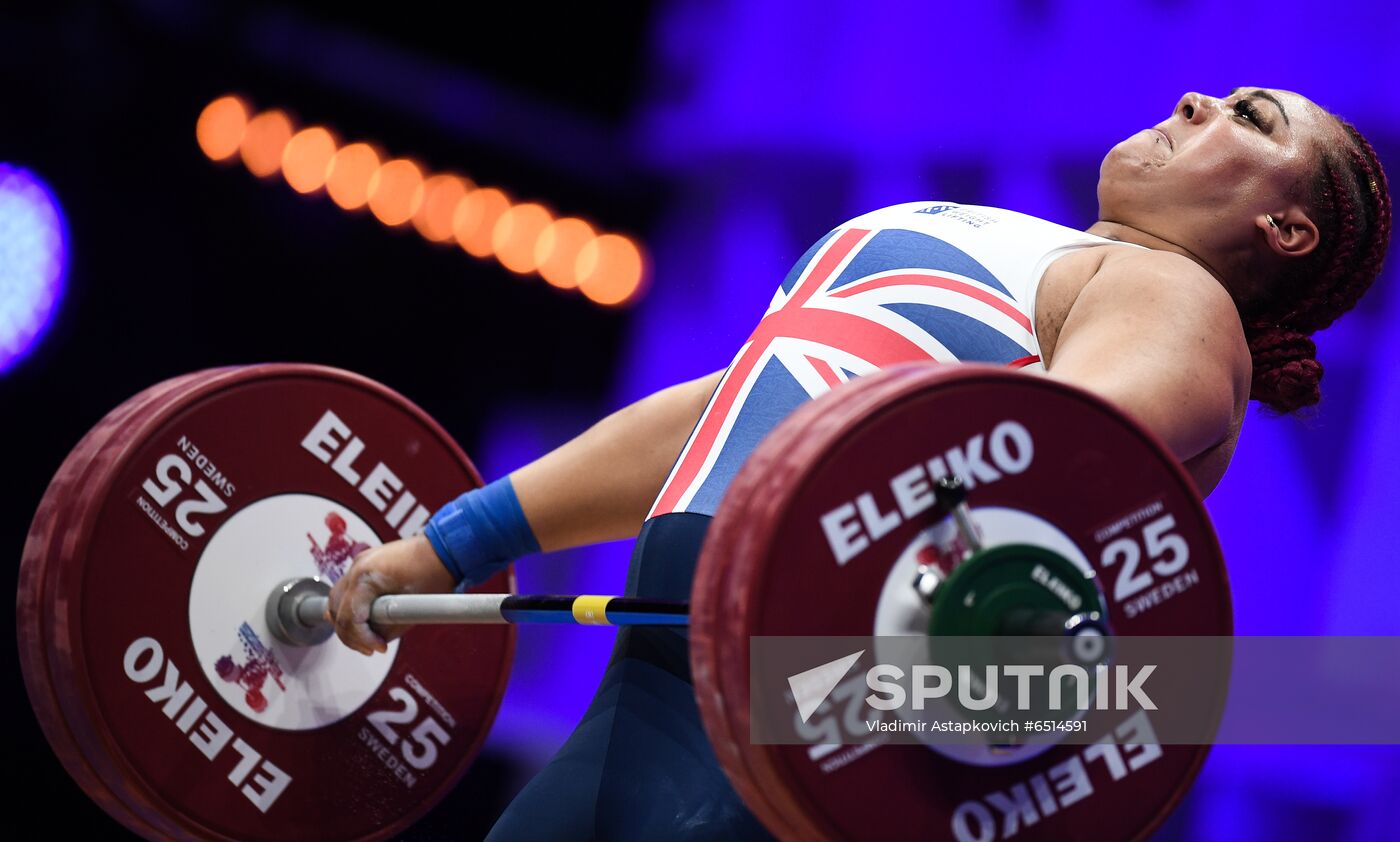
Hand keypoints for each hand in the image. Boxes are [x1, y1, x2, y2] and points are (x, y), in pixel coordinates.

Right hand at [325, 535, 455, 654]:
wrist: (444, 549)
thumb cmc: (434, 574)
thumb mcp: (411, 610)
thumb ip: (387, 628)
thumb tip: (376, 639)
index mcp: (366, 577)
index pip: (350, 618)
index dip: (363, 639)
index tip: (380, 648)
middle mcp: (356, 568)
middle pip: (337, 611)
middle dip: (352, 635)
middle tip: (371, 648)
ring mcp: (358, 563)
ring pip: (336, 601)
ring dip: (347, 622)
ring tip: (366, 638)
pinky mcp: (363, 563)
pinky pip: (347, 590)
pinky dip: (350, 607)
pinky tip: (362, 621)